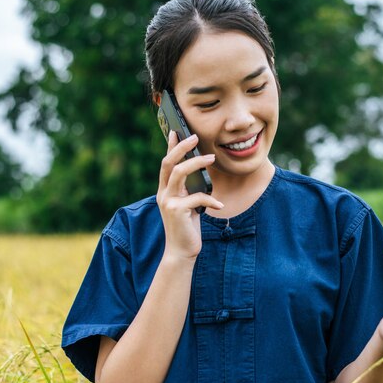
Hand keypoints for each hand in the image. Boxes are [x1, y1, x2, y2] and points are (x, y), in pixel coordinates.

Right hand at [156, 131, 222, 261]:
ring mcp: (168, 202)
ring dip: (196, 163)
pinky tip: (219, 206)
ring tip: (211, 158)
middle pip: (169, 163)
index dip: (171, 146)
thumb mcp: (188, 205)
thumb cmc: (187, 227)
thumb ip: (190, 190)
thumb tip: (202, 173)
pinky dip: (210, 199)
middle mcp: (163, 194)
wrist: (181, 252)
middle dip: (181, 147)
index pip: (166, 163)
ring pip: (179, 173)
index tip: (175, 130)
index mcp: (165, 190)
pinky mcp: (177, 212)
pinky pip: (196, 198)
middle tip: (195, 137)